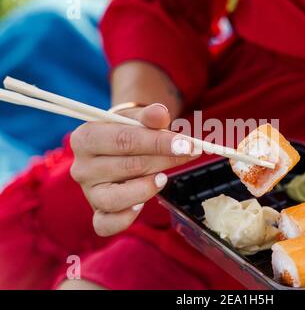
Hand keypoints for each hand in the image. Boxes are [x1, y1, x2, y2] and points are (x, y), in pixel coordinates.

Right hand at [70, 103, 196, 236]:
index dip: (157, 142)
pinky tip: (141, 206)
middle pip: (126, 166)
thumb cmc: (130, 131)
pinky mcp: (98, 212)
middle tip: (189, 153)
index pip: (124, 140)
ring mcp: (89, 192)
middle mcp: (82, 166)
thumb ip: (150, 115)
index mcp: (86, 137)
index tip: (186, 144)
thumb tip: (161, 113)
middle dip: (164, 160)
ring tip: (164, 178)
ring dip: (146, 189)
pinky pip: (105, 224)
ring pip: (114, 198)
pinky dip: (124, 219)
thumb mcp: (139, 118)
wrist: (119, 148)